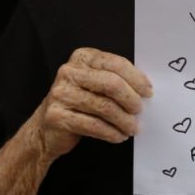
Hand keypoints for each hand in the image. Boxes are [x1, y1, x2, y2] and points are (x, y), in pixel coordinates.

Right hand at [35, 48, 153, 160]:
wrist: (46, 129)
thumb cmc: (79, 103)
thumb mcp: (95, 83)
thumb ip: (116, 79)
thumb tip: (145, 89)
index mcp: (82, 58)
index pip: (115, 64)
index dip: (136, 78)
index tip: (148, 92)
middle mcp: (69, 72)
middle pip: (111, 84)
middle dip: (131, 99)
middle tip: (140, 111)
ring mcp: (60, 94)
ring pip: (104, 107)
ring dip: (124, 120)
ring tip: (132, 128)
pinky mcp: (57, 116)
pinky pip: (93, 125)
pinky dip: (111, 132)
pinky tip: (119, 136)